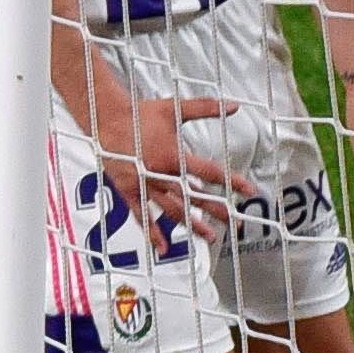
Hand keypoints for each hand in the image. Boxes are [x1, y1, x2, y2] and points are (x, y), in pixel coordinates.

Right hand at [97, 91, 252, 242]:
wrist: (105, 118)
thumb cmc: (140, 112)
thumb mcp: (175, 108)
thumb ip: (206, 107)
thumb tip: (234, 105)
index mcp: (173, 155)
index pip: (209, 172)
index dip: (231, 181)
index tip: (248, 190)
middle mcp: (160, 173)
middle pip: (194, 196)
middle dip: (216, 210)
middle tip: (234, 220)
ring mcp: (144, 185)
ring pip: (172, 209)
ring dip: (192, 224)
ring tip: (209, 236)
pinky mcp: (129, 191)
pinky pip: (142, 216)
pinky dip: (152, 232)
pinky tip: (163, 247)